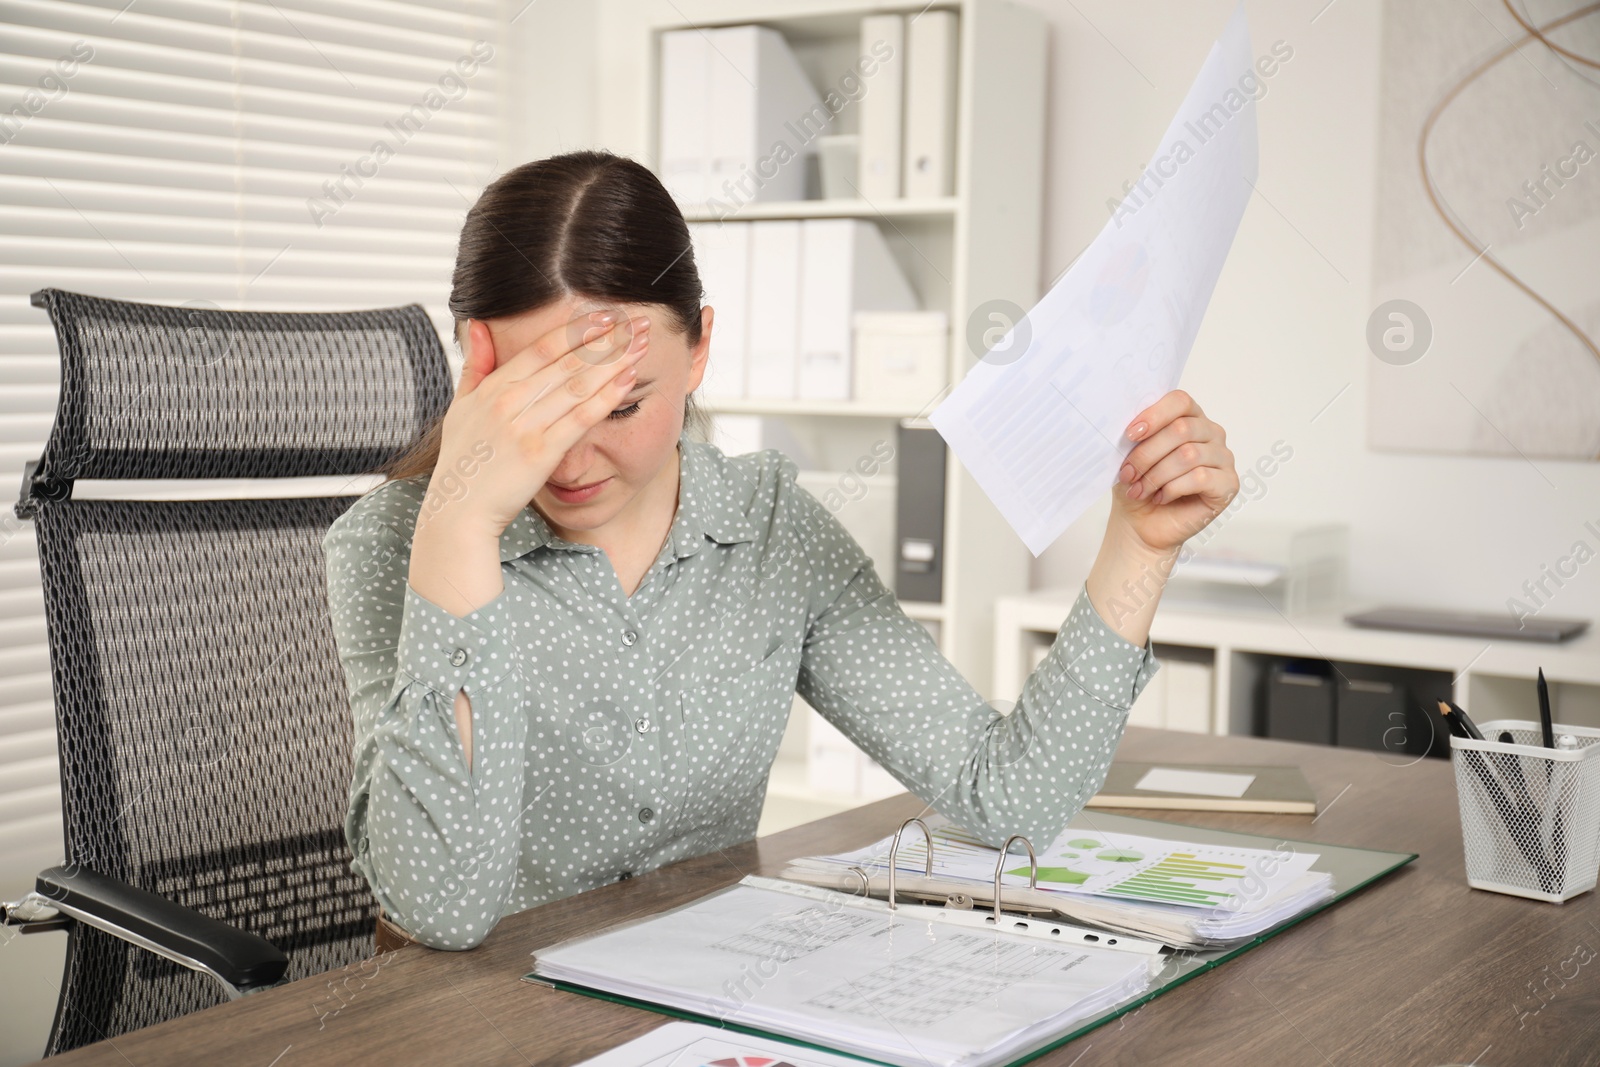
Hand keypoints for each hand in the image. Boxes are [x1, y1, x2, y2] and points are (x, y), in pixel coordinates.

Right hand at [420, 309, 650, 538]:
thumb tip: (479, 325)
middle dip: (606, 339)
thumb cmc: (462, 460)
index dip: (577, 329)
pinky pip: (580, 419)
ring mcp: (525, 427)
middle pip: (566, 361)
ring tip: (641, 344)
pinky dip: (607, 396)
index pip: (542, 348)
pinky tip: (629, 379)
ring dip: (614, 362)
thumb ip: (475, 365)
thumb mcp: (460, 407)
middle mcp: (509, 402)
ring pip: (578, 385)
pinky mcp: (541, 454)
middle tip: (636, 323)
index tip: (605, 315)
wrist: (459, 510)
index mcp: (493, 388)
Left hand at [1111, 390, 1237, 553]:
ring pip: (1188, 455)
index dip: (1154, 415)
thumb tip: (1130, 425)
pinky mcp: (1228, 484)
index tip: (1129, 434)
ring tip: (1139, 490)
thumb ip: (1134, 436)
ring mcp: (1223, 458)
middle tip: (1127, 473)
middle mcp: (1211, 433)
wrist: (1141, 523)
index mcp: (1189, 417)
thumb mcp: (1128, 456)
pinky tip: (1160, 497)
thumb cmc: (1137, 485)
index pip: (1180, 401)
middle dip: (1147, 453)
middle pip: (1181, 429)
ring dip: (1156, 475)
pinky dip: (1172, 489)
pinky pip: (1200, 478)